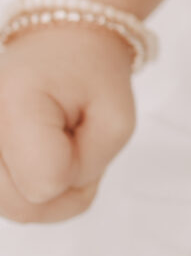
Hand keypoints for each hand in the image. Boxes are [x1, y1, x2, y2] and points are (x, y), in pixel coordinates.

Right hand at [0, 23, 137, 222]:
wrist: (58, 45)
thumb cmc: (89, 74)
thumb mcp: (115, 118)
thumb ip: (89, 167)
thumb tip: (45, 193)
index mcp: (14, 104)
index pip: (46, 185)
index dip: (79, 169)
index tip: (82, 131)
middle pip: (22, 208)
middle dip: (63, 189)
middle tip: (75, 144)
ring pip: (13, 210)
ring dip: (47, 192)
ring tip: (57, 149)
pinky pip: (6, 200)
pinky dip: (30, 189)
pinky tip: (38, 157)